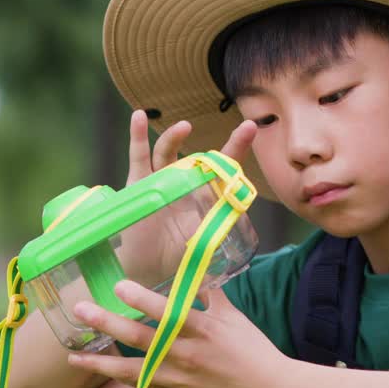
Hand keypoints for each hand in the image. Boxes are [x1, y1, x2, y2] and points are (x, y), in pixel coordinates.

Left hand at [68, 278, 285, 387]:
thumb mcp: (233, 316)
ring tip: (74, 355)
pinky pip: (143, 385)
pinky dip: (121, 377)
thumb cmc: (253, 349)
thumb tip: (191, 270)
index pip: (169, 313)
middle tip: (81, 310)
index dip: (143, 300)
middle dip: (109, 324)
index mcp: (205, 330)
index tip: (119, 286)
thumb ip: (208, 294)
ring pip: (134, 370)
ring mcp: (181, 378)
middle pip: (143, 339)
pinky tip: (100, 368)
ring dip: (102, 362)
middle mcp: (189, 354)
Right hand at [118, 111, 258, 285]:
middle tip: (245, 130)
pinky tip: (138, 117)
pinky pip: (138, 158)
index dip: (237, 148)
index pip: (224, 168)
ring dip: (174, 138)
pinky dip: (137, 137)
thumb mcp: (204, 246)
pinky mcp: (137, 185)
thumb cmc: (179, 258)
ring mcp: (160, 181)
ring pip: (167, 153)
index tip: (251, 127)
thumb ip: (214, 243)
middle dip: (224, 144)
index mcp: (203, 194)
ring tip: (184, 127)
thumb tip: (227, 259)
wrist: (149, 270)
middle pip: (200, 158)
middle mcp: (183, 183)